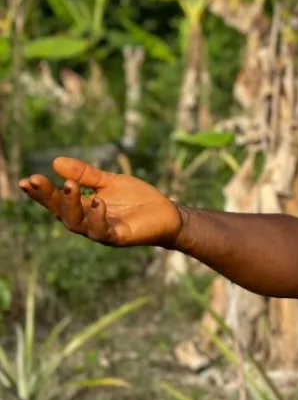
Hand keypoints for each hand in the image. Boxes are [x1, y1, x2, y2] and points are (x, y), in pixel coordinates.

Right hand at [18, 157, 182, 247]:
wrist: (167, 213)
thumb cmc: (137, 199)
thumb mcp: (110, 181)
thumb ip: (86, 174)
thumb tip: (56, 161)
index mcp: (83, 208)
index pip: (56, 201)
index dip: (41, 193)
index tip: (27, 180)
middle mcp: (87, 222)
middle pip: (61, 212)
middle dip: (49, 197)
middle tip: (38, 181)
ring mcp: (101, 231)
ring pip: (77, 223)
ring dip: (71, 205)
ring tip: (71, 186)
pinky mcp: (118, 237)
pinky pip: (102, 230)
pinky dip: (97, 217)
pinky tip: (97, 201)